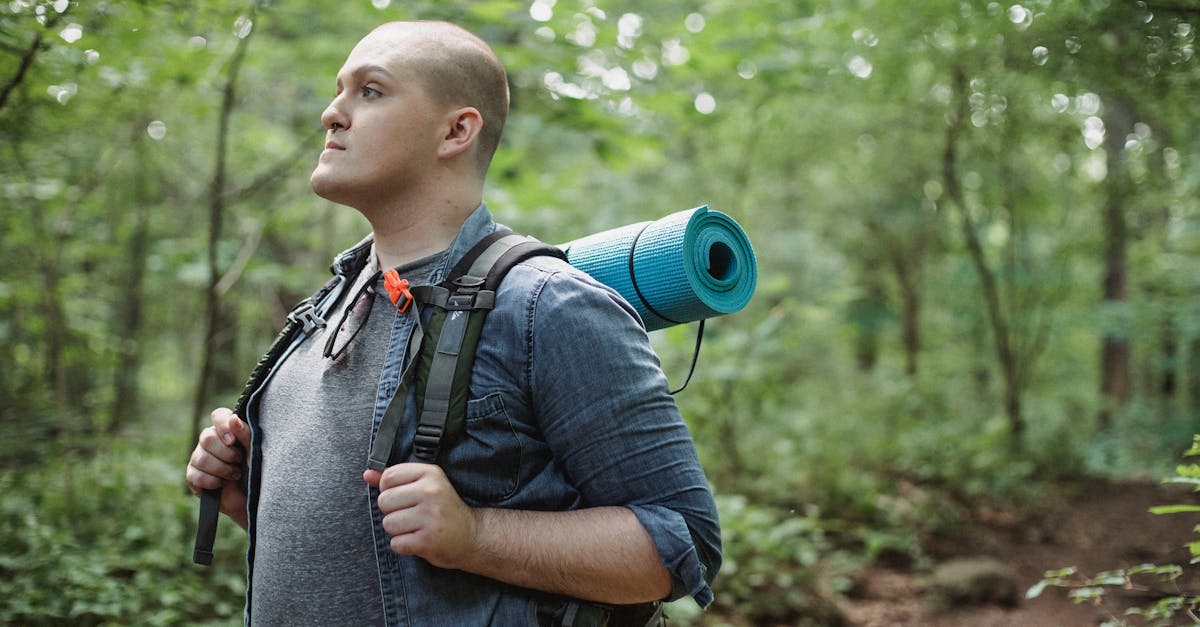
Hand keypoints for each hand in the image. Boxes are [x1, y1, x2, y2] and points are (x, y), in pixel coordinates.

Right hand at [186, 407, 250, 528]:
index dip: (223, 427)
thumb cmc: (255, 470)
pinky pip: (195, 475)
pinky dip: (212, 481)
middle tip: (238, 461)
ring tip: (235, 474)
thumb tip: (233, 419)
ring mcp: (199, 457)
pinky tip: (222, 484)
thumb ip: (245, 434)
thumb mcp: (254, 451)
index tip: (233, 442)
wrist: (252, 498)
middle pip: (206, 437)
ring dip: (221, 469)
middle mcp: (210, 441)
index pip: (218, 416)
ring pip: (200, 457)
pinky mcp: (193, 475)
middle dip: (225, 453)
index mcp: (227, 430)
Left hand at [363, 463, 480, 568]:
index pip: (388, 477)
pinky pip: (396, 543)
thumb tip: (367, 475)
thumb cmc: (445, 510)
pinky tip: (418, 540)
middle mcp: (430, 492)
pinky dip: (404, 546)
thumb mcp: (425, 486)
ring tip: (416, 528)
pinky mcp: (427, 540)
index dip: (390, 490)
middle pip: (384, 501)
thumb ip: (395, 480)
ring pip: (388, 524)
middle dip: (393, 512)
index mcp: (430, 474)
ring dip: (398, 531)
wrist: (473, 536)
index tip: (406, 498)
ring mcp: (430, 516)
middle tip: (413, 516)